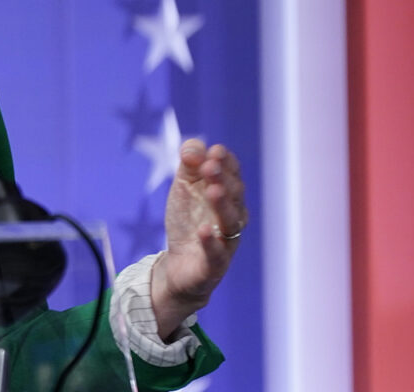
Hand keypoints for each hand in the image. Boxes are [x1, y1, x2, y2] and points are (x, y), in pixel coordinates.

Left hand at [151, 139, 246, 338]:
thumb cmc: (187, 221)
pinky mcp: (214, 265)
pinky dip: (211, 243)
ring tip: (212, 191)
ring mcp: (226, 242)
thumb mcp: (184, 188)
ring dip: (222, 205)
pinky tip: (204, 230)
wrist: (178, 265)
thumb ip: (189, 166)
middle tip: (210, 166)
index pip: (232, 176)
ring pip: (231, 222)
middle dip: (223, 179)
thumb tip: (193, 147)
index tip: (215, 151)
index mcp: (226, 196)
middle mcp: (232, 217)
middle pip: (234, 196)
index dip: (226, 163)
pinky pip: (217, 254)